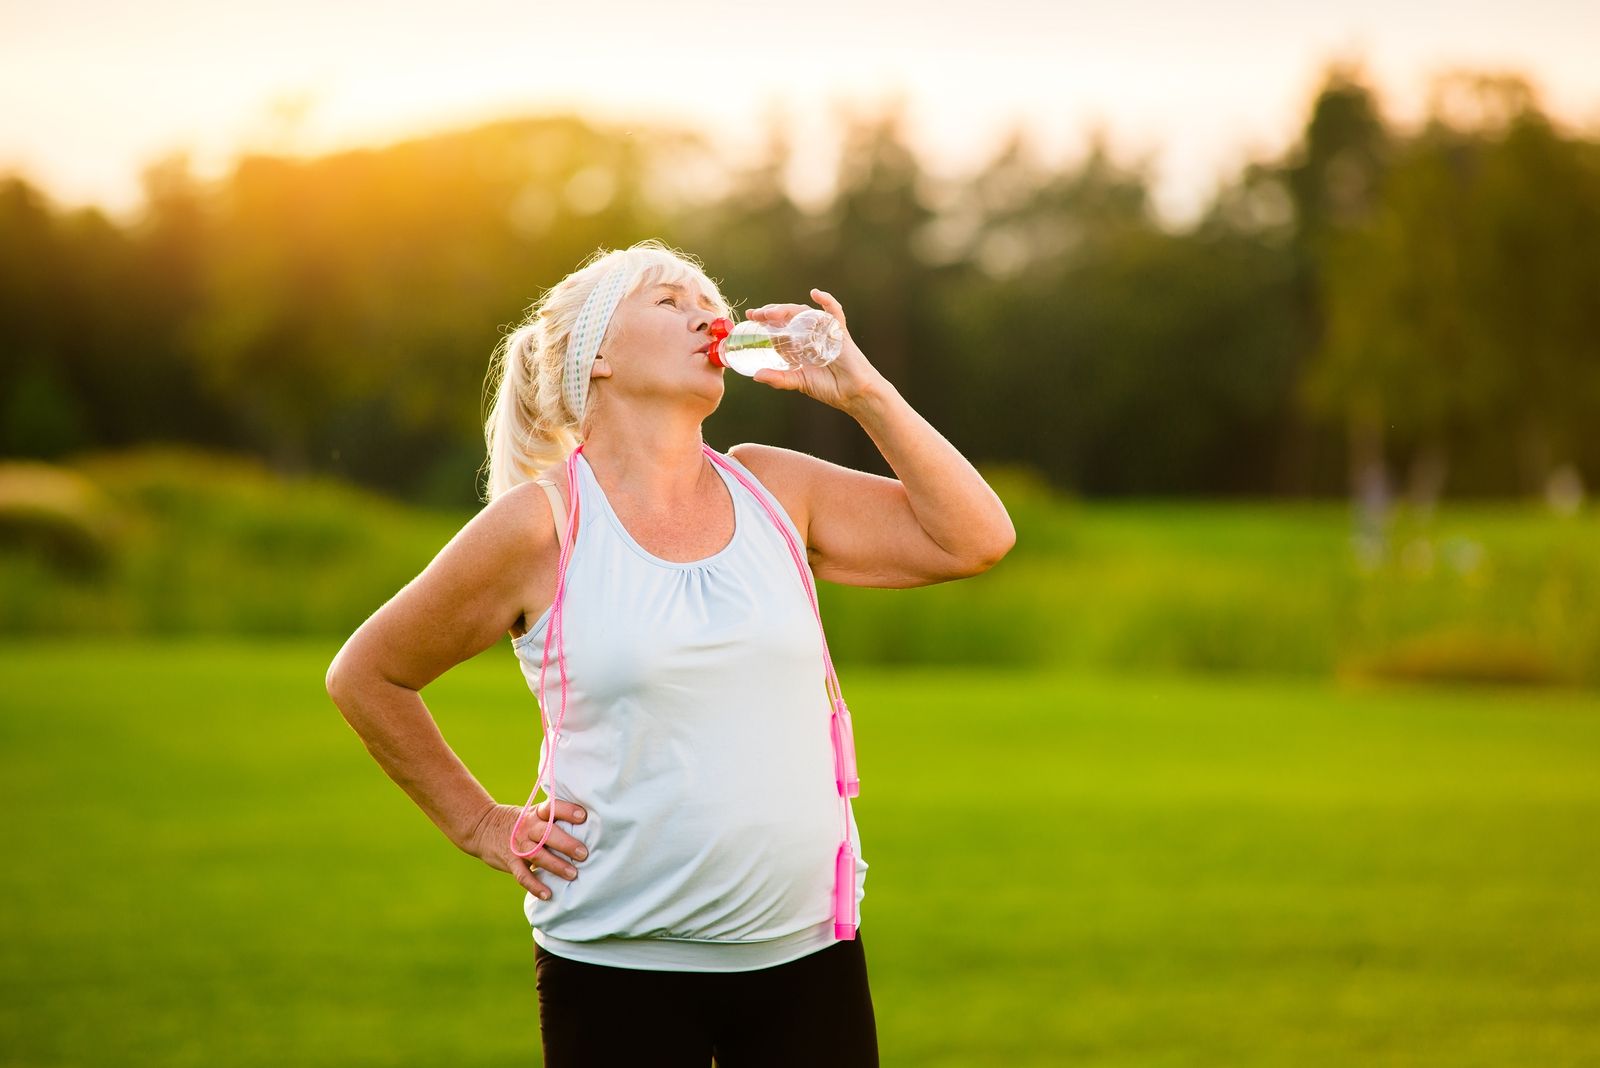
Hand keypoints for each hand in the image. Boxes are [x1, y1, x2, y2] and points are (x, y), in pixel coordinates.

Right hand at [464, 799, 588, 900]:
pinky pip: (523, 875)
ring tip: (573, 875)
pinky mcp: (510, 861)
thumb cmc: (520, 822)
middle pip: (547, 833)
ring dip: (556, 865)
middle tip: (583, 854)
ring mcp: (518, 845)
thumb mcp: (533, 814)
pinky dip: (535, 886)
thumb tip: (589, 828)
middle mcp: (528, 827)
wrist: (482, 828)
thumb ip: (554, 820)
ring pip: (538, 855)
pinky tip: (548, 895)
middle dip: (566, 843)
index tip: (583, 816)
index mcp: (536, 813)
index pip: (552, 808)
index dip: (567, 811)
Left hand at [742, 288, 886, 413]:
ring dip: (787, 310)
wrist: (853, 393)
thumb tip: (756, 375)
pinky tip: (816, 294)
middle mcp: (810, 334)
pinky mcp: (839, 331)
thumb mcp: (798, 381)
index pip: (779, 327)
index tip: (750, 318)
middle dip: (771, 313)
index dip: (764, 321)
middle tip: (756, 315)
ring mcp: (824, 331)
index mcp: (799, 345)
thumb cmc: (829, 387)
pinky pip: (834, 312)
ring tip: (771, 313)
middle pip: (788, 317)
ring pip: (804, 313)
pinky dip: (828, 301)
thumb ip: (778, 378)